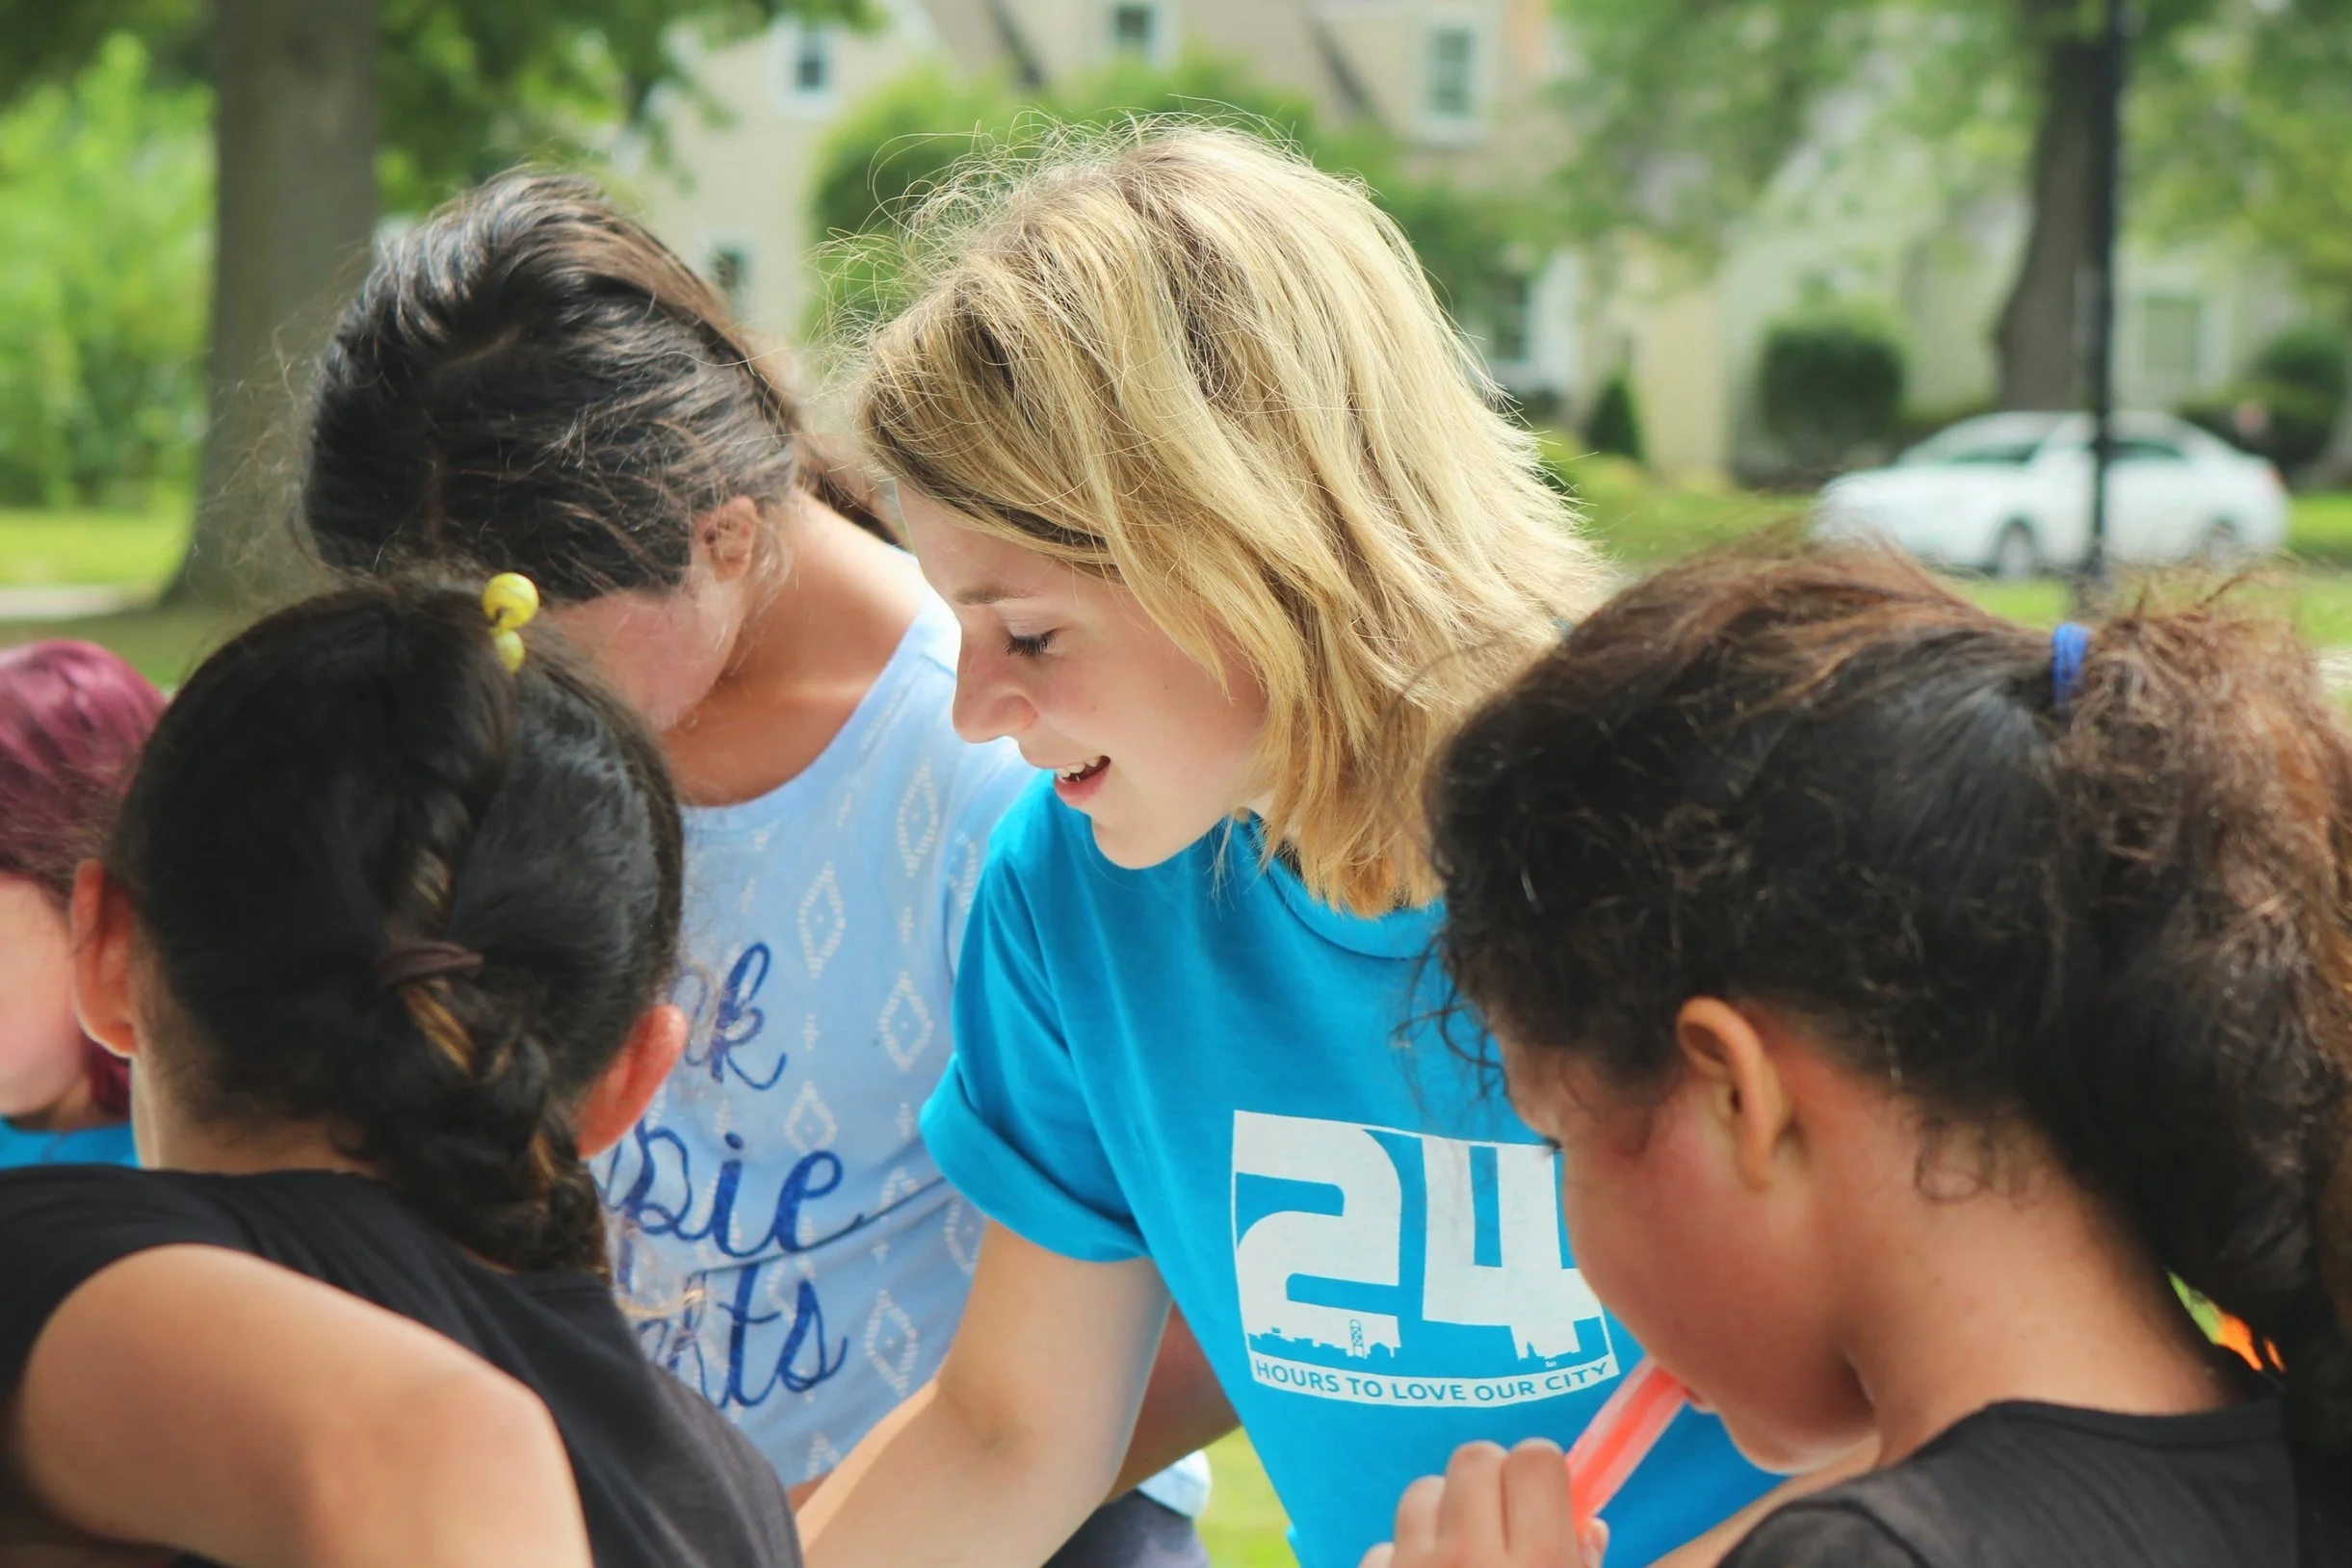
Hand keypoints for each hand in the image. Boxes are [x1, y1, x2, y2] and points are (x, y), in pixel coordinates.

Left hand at [1360, 1439, 1605, 1567]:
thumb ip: (1582, 1563)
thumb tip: (1585, 1525)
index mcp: (1539, 1564)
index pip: (1535, 1458)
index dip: (1542, 1477)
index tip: (1544, 1501)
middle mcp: (1471, 1558)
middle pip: (1476, 1457)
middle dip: (1492, 1481)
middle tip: (1502, 1523)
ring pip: (1423, 1492)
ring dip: (1443, 1513)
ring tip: (1459, 1554)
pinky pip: (1384, 1546)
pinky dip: (1404, 1560)